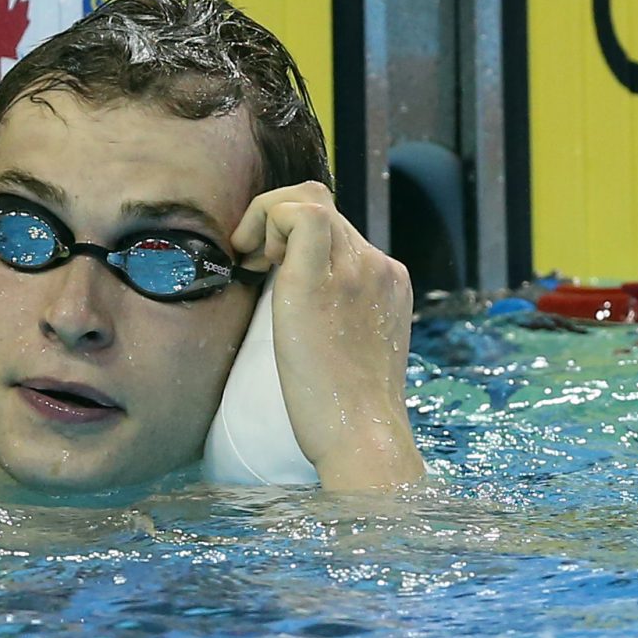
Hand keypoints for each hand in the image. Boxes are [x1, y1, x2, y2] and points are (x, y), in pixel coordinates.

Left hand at [229, 181, 424, 487]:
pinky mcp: (320, 281)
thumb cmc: (342, 409)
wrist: (360, 436)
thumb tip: (288, 297)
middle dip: (274, 223)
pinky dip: (267, 222)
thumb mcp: (349, 348)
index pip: (338, 228)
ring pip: (308, 201)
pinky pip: (298, 213)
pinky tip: (253, 262)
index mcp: (387, 282)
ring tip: (250, 262)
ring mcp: (355, 270)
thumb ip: (335, 314)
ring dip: (267, 221)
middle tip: (250, 263)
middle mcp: (377, 268)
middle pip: (321, 206)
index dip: (293, 235)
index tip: (266, 267)